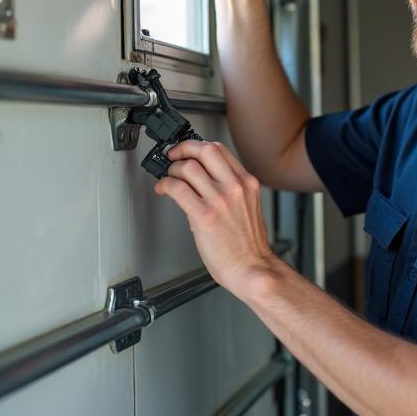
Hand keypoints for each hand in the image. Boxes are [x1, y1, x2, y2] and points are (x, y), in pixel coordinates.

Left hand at [154, 140, 276, 297]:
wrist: (252, 268)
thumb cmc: (249, 246)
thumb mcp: (247, 208)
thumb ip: (229, 191)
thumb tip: (201, 183)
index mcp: (247, 183)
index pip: (220, 150)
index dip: (197, 147)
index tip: (188, 152)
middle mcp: (235, 187)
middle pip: (205, 150)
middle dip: (183, 149)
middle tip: (173, 156)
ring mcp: (220, 200)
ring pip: (189, 167)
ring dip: (173, 170)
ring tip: (169, 178)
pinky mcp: (204, 216)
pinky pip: (178, 189)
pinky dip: (166, 185)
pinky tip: (164, 190)